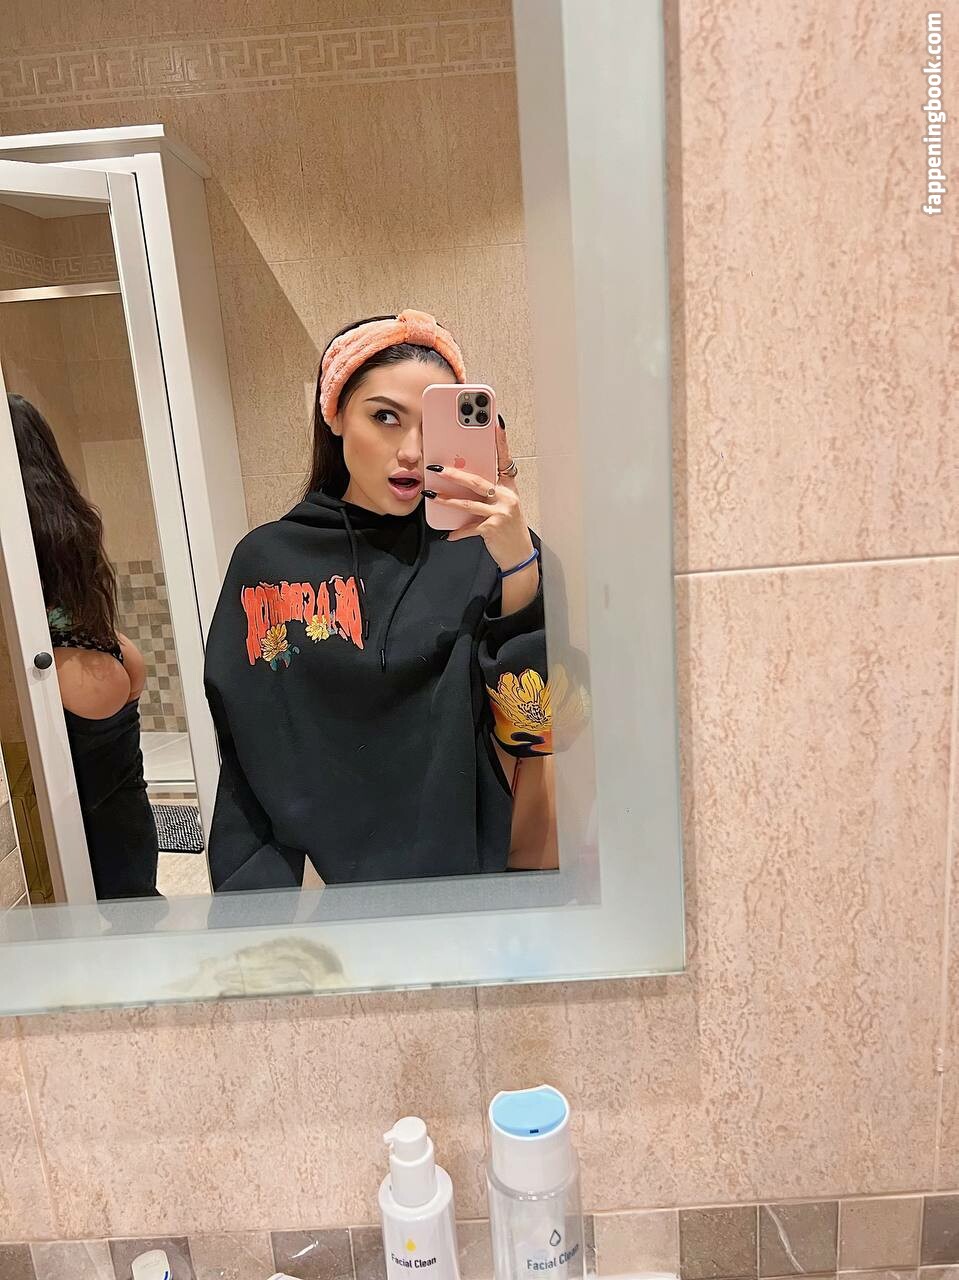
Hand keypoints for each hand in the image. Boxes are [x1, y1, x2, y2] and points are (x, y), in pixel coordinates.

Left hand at [427, 414, 533, 571]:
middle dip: (454, 473)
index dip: (501, 440)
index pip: (505, 459)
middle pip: (477, 481)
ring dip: (447, 500)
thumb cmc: (509, 528)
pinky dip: (457, 532)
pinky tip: (448, 534)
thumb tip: (464, 479)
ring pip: (468, 503)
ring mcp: (501, 513)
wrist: (519, 555)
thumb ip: (489, 492)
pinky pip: (469, 528)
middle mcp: (507, 497)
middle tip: (436, 468)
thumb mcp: (504, 505)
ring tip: (432, 495)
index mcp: (509, 487)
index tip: (496, 422)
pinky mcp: (492, 529)